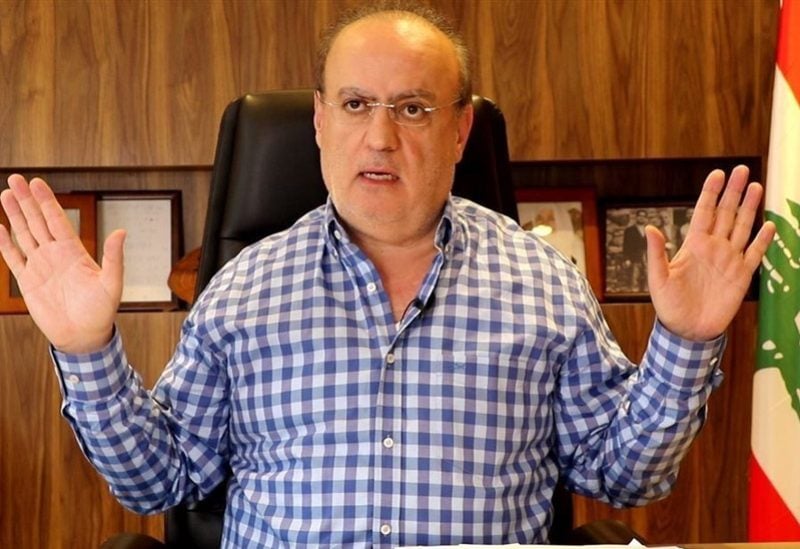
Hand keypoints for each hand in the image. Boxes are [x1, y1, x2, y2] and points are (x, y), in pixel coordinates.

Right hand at [0, 175, 125, 352]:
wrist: (84, 335)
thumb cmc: (102, 310)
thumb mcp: (112, 282)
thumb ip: (114, 257)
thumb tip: (121, 232)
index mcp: (74, 251)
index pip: (57, 219)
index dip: (47, 200)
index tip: (37, 182)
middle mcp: (56, 254)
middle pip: (38, 221)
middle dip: (26, 200)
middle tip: (15, 178)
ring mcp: (40, 266)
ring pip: (24, 234)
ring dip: (15, 215)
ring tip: (5, 194)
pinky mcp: (28, 281)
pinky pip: (13, 258)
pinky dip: (4, 243)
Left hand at [646, 165, 775, 340]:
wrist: (687, 330)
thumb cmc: (669, 305)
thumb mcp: (658, 279)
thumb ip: (656, 253)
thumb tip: (649, 228)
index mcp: (693, 245)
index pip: (704, 212)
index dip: (711, 193)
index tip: (718, 173)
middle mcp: (713, 248)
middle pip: (726, 214)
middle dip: (734, 192)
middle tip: (742, 169)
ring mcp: (729, 260)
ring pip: (742, 228)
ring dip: (750, 208)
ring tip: (756, 187)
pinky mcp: (741, 276)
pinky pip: (754, 254)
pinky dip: (762, 240)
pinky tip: (769, 225)